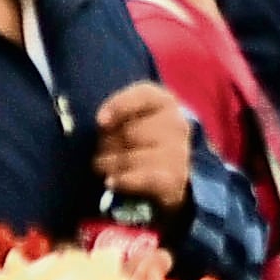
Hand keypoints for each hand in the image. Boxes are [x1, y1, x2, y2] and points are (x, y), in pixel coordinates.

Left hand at [93, 82, 194, 204]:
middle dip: (108, 144)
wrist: (165, 172)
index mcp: (163, 101)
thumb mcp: (125, 117)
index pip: (142, 96)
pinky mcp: (174, 179)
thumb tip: (102, 122)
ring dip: (110, 165)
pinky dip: (124, 181)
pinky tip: (111, 182)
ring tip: (109, 167)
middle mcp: (176, 124)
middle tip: (104, 150)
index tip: (101, 122)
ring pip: (130, 158)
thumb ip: (115, 113)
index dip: (119, 107)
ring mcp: (179, 152)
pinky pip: (145, 179)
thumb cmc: (136, 137)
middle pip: (129, 132)